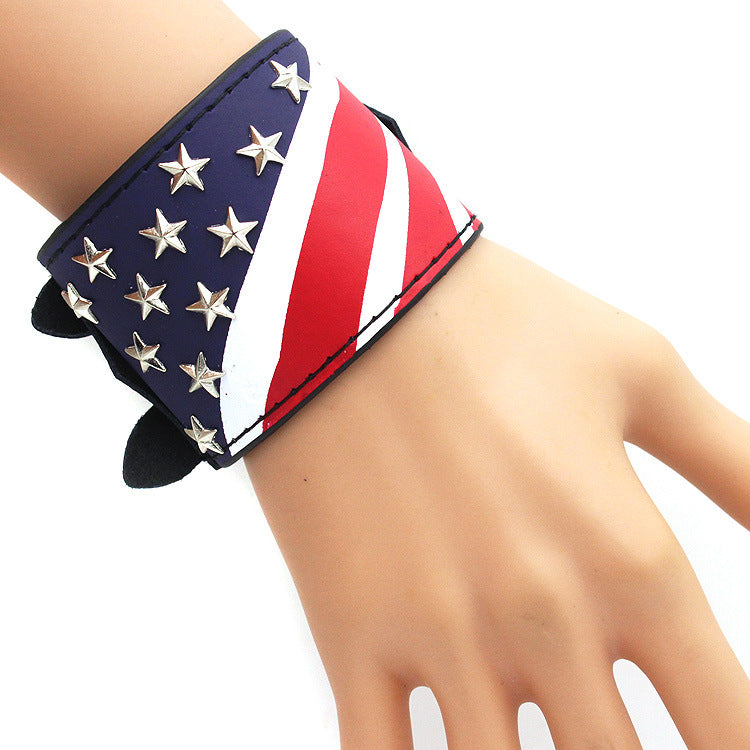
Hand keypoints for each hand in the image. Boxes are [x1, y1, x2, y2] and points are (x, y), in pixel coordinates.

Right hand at [244, 233, 749, 748]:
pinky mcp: (347, 629)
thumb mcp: (640, 372)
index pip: (727, 731)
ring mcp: (435, 634)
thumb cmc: (493, 320)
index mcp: (628, 559)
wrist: (346, 296)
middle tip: (613, 733)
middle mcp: (540, 618)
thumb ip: (741, 465)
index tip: (715, 740)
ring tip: (537, 738)